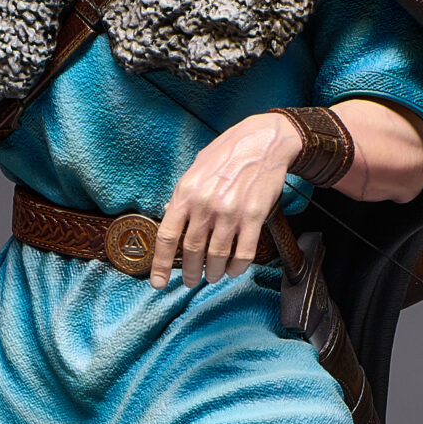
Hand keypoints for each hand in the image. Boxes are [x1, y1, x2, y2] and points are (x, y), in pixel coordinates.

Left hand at [150, 112, 299, 288]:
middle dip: (190, 272)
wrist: (263, 140)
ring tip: (212, 276)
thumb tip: (167, 214)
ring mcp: (231, 212)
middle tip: (191, 280)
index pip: (167, 236)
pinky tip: (233, 269)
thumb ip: (181, 194)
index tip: (159, 283)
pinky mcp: (255, 216)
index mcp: (186, 192)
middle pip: (191, 251)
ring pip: (217, 256)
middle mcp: (205, 204)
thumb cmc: (228, 153)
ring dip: (213, 273)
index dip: (160, 264)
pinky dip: (237, 267)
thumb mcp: (196, 168)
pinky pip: (243, 253)